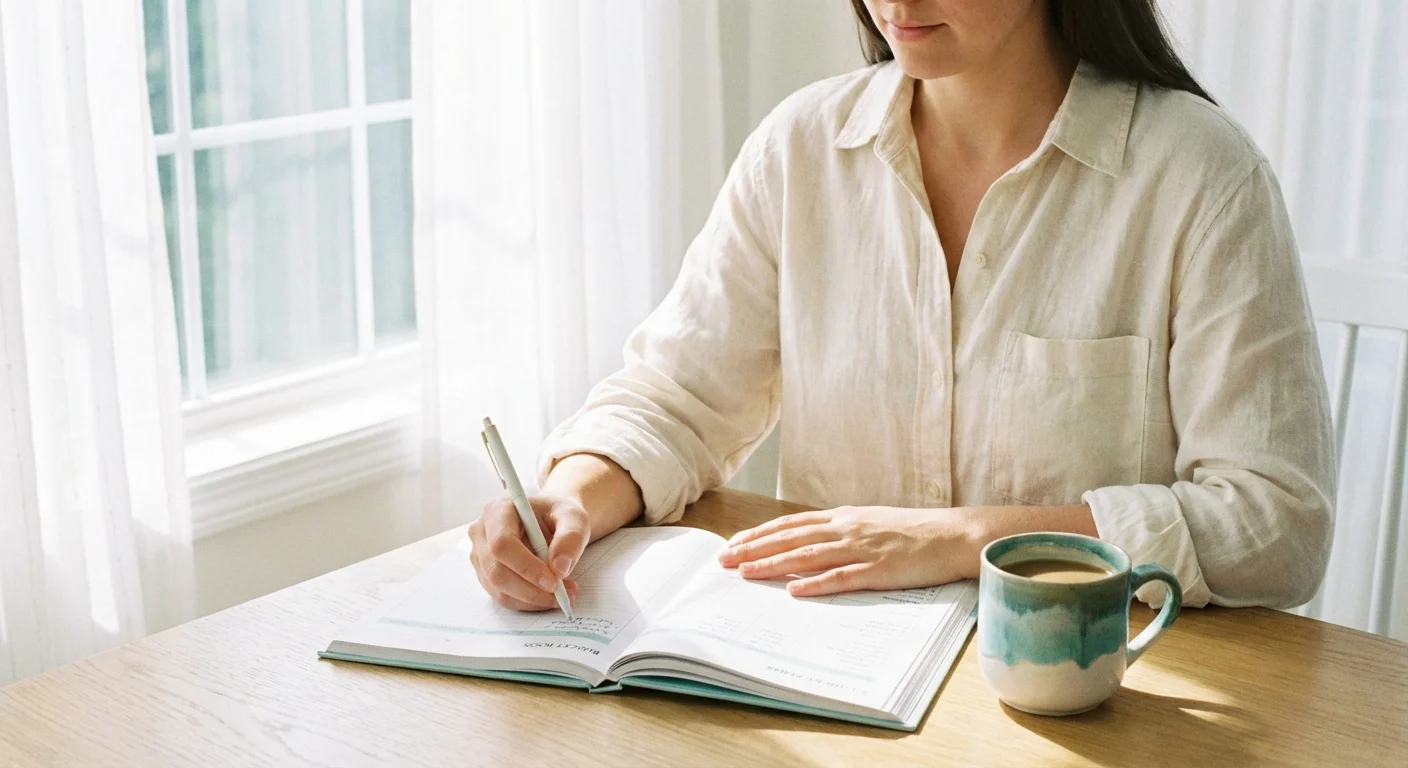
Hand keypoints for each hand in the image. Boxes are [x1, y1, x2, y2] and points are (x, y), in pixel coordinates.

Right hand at [468, 494, 588, 610]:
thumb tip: (560, 568)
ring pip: (499, 590)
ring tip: (564, 594)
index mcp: (498, 510)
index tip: (554, 582)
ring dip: (533, 599)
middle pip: (496, 572)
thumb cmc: (559, 515)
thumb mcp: (574, 518)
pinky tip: (550, 596)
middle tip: (563, 594)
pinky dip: (529, 602)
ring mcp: (481, 556)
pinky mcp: (486, 575)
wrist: (553, 520)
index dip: (526, 567)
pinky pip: (504, 597)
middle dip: (531, 590)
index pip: (502, 544)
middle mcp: (482, 533)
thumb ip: (570, 538)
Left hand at [716, 506, 981, 596]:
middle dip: (754, 549)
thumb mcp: (871, 524)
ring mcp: (862, 549)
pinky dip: (817, 583)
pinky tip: (795, 590)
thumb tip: (810, 542)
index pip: (791, 525)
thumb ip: (841, 532)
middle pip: (791, 538)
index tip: (734, 544)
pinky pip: (843, 577)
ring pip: (808, 556)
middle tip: (724, 560)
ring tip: (745, 573)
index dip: (760, 534)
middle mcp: (847, 529)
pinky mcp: (880, 570)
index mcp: (844, 517)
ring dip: (774, 564)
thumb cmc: (914, 533)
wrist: (954, 535)